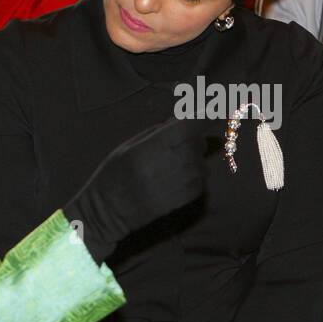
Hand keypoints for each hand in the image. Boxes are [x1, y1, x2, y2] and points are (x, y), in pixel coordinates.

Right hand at [62, 117, 208, 263]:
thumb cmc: (114, 174)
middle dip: (194, 139)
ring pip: (202, 164)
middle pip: (197, 144)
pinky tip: (179, 177)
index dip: (204, 116)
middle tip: (179, 143)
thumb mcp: (129, 146)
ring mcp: (174, 185)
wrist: (106, 211)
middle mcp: (165, 166)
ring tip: (174, 163)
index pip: (187, 126)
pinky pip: (200, 184)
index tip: (216, 110)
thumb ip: (158, 133)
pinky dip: (196, 177)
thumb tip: (184, 121)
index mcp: (149, 148)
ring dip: (195, 159)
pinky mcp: (180, 202)